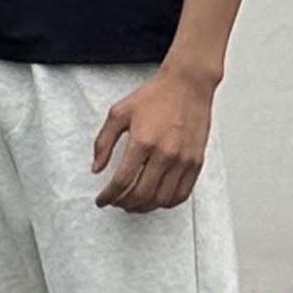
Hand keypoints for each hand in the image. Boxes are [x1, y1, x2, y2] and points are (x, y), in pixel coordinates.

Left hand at [92, 71, 211, 212]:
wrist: (187, 85)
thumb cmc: (155, 96)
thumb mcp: (119, 113)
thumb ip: (104, 142)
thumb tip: (97, 168)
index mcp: (142, 141)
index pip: (122, 181)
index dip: (108, 196)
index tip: (102, 200)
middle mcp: (164, 154)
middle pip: (141, 194)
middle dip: (123, 204)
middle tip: (116, 202)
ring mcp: (183, 160)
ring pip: (161, 199)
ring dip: (144, 207)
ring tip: (133, 204)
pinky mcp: (196, 162)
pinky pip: (182, 194)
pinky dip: (166, 203)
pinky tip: (156, 199)